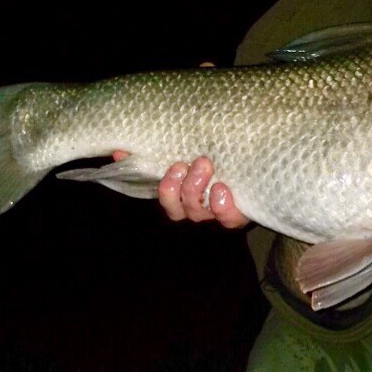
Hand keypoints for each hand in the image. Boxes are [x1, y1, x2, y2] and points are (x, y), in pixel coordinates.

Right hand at [111, 151, 250, 227]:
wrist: (253, 169)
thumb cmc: (214, 162)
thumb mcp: (186, 154)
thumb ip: (154, 155)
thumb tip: (119, 152)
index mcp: (181, 196)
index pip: (166, 200)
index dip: (161, 187)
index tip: (170, 165)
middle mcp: (195, 208)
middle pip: (178, 209)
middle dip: (178, 187)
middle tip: (189, 163)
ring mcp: (214, 214)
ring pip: (198, 213)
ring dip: (197, 189)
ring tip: (204, 165)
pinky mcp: (236, 215)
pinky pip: (226, 219)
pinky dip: (222, 206)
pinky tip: (222, 188)